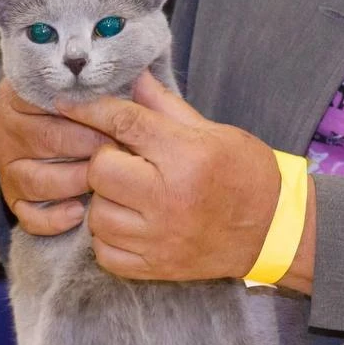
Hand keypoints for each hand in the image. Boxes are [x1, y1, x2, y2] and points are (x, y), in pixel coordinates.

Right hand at [0, 78, 111, 234]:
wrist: (72, 138)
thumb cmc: (91, 111)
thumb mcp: (99, 89)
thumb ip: (115, 82)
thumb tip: (141, 76)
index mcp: (22, 94)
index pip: (44, 98)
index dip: (84, 110)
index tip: (111, 115)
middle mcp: (9, 129)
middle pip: (45, 139)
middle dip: (86, 146)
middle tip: (118, 149)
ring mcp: (9, 166)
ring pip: (34, 179)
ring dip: (72, 181)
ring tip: (101, 181)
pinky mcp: (14, 198)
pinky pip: (27, 215)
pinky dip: (52, 218)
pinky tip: (79, 212)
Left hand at [57, 73, 279, 280]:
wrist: (275, 230)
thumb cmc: (247, 175)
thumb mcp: (213, 132)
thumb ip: (166, 107)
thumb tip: (134, 78)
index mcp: (185, 156)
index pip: (124, 123)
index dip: (91, 109)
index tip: (68, 103)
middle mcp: (169, 198)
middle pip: (100, 170)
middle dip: (104, 160)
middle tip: (124, 161)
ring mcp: (160, 238)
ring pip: (98, 214)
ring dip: (106, 200)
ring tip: (129, 194)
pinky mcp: (157, 266)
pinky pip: (105, 252)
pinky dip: (109, 236)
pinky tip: (129, 223)